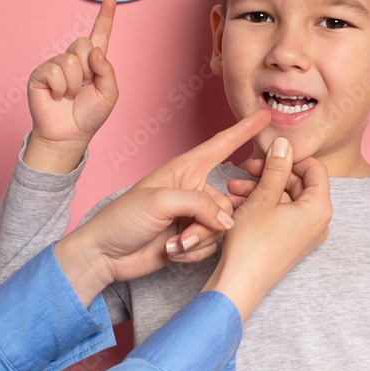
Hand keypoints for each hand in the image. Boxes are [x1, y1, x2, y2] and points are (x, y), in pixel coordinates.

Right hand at [23, 0, 118, 173]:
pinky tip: (57, 97)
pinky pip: (54, 71)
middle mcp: (73, 59)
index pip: (99, 35)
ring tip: (70, 96)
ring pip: (69, 60)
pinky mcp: (40, 74)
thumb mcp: (109, 94)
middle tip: (83, 88)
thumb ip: (107, 71)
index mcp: (92, 62)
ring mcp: (55, 65)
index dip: (105, 16)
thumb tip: (94, 51)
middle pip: (82, 44)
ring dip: (74, 84)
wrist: (69, 135)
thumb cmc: (89, 116)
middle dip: (87, 69)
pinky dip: (60, 88)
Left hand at [54, 110, 270, 305]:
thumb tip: (227, 222)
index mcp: (184, 169)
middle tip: (186, 232)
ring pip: (221, 227)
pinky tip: (173, 252)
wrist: (104, 255)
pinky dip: (195, 252)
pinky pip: (211, 244)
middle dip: (210, 223)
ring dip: (199, 240)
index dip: (243, 130)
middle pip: (227, 201)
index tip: (265, 116)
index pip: (220, 145)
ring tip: (173, 244)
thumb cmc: (122, 219)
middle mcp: (192, 190)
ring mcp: (192, 215)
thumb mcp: (160, 202)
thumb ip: (200, 205)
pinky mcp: (191, 238)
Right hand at [203, 137, 330, 321]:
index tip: (269, 155)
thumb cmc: (252, 243)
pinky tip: (237, 202)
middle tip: (246, 169)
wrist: (239, 284)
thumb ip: (276, 168)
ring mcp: (305, 234)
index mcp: (319, 209)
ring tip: (233, 188)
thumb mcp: (263, 198)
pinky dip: (262, 205)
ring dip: (260, 189)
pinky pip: (280, 215)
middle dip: (270, 174)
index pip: (315, 169)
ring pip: (285, 199)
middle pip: (299, 184)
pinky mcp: (291, 242)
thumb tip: (285, 144)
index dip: (291, 158)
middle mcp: (318, 222)